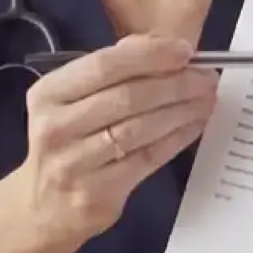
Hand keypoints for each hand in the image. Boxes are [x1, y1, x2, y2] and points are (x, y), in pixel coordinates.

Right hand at [20, 34, 217, 239]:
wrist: (45, 207)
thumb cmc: (66, 143)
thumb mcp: (71, 101)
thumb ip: (109, 70)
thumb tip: (159, 44)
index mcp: (48, 94)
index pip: (104, 65)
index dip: (150, 55)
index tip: (185, 51)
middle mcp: (56, 126)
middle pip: (127, 97)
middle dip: (175, 84)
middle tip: (207, 78)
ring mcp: (75, 162)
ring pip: (140, 128)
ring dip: (181, 110)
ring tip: (207, 99)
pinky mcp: (99, 192)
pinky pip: (147, 158)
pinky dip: (176, 138)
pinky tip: (195, 125)